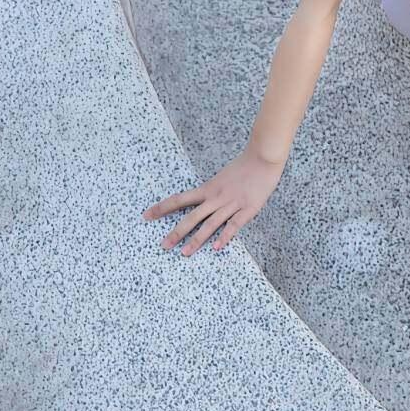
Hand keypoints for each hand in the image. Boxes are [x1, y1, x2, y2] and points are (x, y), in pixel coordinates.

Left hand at [143, 148, 283, 255]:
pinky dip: (225, 236)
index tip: (147, 215)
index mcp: (208, 188)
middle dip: (176, 232)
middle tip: (163, 245)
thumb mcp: (221, 178)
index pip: (179, 199)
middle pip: (192, 216)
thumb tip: (201, 203)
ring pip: (210, 224)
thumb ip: (212, 192)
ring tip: (185, 253)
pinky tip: (216, 247)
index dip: (162, 208)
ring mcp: (231, 204)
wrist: (262, 157)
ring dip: (196, 240)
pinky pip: (234, 225)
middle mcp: (216, 197)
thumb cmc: (243, 166)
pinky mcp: (247, 209)